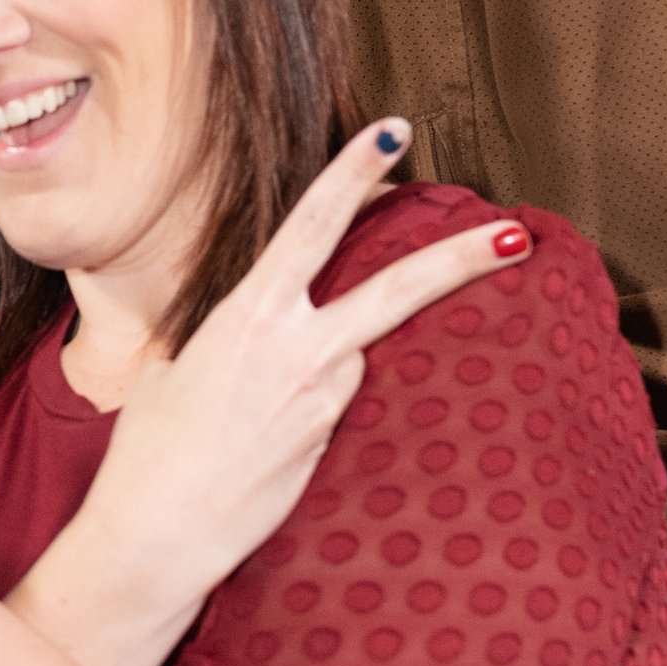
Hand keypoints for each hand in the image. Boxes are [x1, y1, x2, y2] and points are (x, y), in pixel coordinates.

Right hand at [11, 126, 532, 665]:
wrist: (157, 535)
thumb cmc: (148, 450)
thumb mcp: (175, 369)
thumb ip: (231, 340)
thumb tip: (262, 340)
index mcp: (249, 315)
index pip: (313, 225)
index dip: (354, 172)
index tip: (395, 130)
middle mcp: (298, 351)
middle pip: (397, 290)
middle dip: (460, 260)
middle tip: (518, 235)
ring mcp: (323, 402)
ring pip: (350, 357)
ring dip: (320, 366)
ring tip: (247, 420)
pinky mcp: (329, 446)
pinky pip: (330, 407)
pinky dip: (306, 410)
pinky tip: (255, 447)